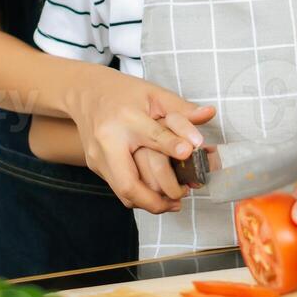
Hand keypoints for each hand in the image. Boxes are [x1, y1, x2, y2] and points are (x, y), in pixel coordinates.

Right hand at [62, 69, 213, 212]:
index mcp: (126, 118)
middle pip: (129, 183)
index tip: (190, 153)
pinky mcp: (95, 166)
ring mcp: (98, 157)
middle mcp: (108, 141)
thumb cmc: (125, 93)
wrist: (86, 93)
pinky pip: (118, 188)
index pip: (152, 136)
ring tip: (173, 202)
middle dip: (156, 201)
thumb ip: (181, 109)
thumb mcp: (154, 94)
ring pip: (124, 193)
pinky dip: (139, 195)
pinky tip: (156, 194)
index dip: (172, 146)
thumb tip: (209, 114)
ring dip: (149, 203)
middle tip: (180, 199)